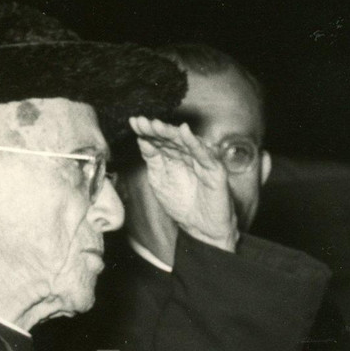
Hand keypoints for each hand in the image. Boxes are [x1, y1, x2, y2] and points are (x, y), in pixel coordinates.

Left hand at [129, 116, 237, 250]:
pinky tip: (184, 132)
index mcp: (173, 156)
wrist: (202, 229)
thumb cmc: (183, 205)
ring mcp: (202, 161)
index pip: (159, 140)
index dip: (147, 131)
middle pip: (171, 138)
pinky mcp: (215, 170)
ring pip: (186, 142)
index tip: (134, 123)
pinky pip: (204, 154)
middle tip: (142, 122)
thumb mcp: (160, 181)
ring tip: (156, 125)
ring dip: (171, 133)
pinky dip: (194, 143)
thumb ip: (153, 162)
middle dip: (156, 129)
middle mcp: (188, 155)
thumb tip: (142, 140)